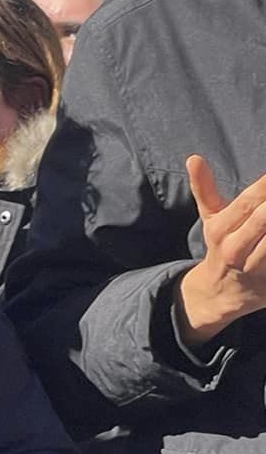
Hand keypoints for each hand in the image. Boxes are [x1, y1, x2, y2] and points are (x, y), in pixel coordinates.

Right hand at [176, 157, 265, 349]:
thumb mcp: (210, 220)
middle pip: (263, 220)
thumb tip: (194, 158)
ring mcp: (255, 268)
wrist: (220, 295)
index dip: (265, 187)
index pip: (246, 203)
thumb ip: (204, 188)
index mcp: (220, 230)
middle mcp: (236, 249)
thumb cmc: (221, 247)